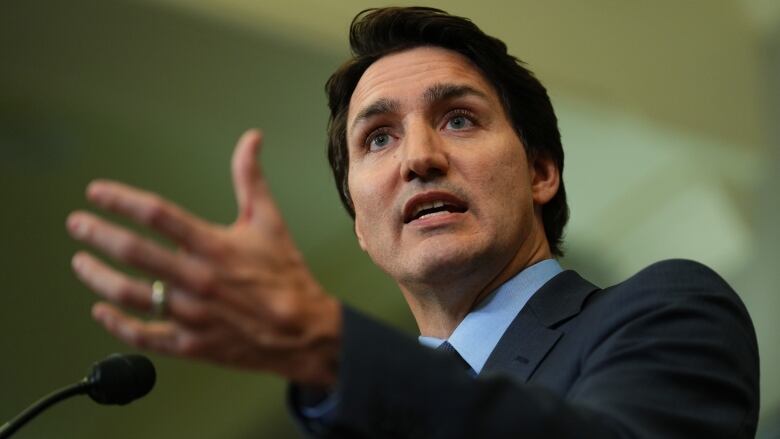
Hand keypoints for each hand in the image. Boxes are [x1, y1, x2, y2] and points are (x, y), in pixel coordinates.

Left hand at [66, 130, 340, 386]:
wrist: (303, 331)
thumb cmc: (285, 275)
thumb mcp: (270, 221)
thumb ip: (251, 179)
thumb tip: (251, 138)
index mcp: (215, 245)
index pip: (158, 214)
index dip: (121, 199)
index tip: (97, 192)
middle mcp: (198, 278)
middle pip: (134, 253)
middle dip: (98, 234)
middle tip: (77, 223)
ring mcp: (191, 314)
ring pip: (130, 295)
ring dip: (98, 277)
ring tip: (81, 263)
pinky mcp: (191, 343)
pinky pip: (144, 335)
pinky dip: (116, 325)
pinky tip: (101, 312)